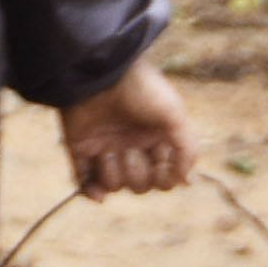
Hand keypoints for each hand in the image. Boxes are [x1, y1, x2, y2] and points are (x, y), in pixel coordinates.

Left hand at [59, 59, 194, 196]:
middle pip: (140, 185)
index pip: (163, 177)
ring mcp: (105, 146)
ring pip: (115, 184)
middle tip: (128, 151)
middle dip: (136, 174)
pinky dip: (90, 190)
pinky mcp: (80, 146)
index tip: (159, 164)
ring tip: (107, 152)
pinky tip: (96, 193)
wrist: (99, 72)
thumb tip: (185, 181)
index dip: (163, 178)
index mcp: (155, 139)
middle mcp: (132, 145)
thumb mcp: (174, 116)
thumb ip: (187, 150)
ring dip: (113, 174)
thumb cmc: (141, 90)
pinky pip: (84, 180)